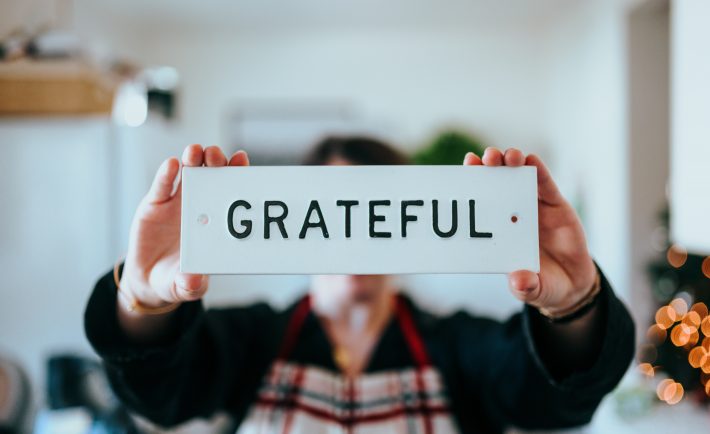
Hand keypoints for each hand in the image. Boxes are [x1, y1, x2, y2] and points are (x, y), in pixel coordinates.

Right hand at [120, 145, 249, 309]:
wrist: (149, 278)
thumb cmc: (177, 278)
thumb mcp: (185, 286)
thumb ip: (191, 285)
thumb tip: (193, 282)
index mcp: (215, 220)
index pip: (230, 191)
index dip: (237, 173)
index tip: (242, 159)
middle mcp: (200, 205)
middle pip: (211, 175)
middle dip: (216, 162)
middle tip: (217, 155)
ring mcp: (178, 202)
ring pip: (188, 173)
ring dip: (193, 160)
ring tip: (195, 152)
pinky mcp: (154, 203)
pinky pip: (162, 185)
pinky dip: (166, 174)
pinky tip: (171, 164)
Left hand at [463, 148, 597, 312]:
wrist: (572, 283)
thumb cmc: (542, 284)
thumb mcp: (533, 289)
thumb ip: (526, 287)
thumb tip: (519, 282)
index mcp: (498, 231)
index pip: (480, 204)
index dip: (471, 186)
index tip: (463, 172)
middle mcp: (512, 214)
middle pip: (495, 183)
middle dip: (487, 167)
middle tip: (483, 159)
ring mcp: (533, 207)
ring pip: (518, 177)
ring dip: (510, 162)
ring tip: (505, 157)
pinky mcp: (555, 204)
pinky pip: (545, 184)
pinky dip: (538, 170)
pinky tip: (530, 160)